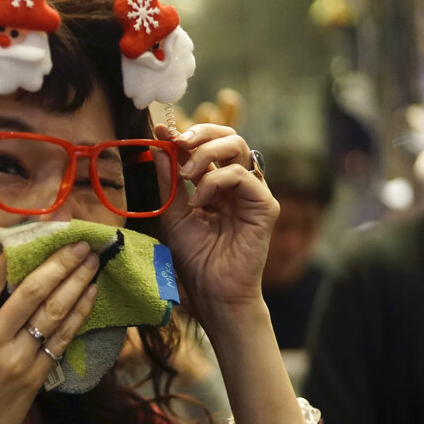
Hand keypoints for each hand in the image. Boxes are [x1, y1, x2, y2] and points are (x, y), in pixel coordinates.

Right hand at [0, 242, 98, 423]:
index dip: (13, 254)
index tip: (33, 236)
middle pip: (31, 291)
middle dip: (59, 263)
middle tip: (79, 243)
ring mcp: (17, 358)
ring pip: (53, 312)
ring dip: (76, 283)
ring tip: (92, 262)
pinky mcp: (36, 376)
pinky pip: (61, 338)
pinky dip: (78, 314)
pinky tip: (90, 295)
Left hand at [154, 123, 277, 310]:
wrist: (212, 291)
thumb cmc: (196, 257)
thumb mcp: (173, 212)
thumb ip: (169, 180)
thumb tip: (158, 144)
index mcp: (218, 183)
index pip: (209, 144)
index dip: (186, 134)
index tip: (160, 131)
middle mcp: (239, 184)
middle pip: (229, 135)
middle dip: (200, 133)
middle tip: (178, 143)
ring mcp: (254, 193)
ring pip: (238, 146)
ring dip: (205, 153)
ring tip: (185, 176)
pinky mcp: (265, 206)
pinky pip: (242, 175)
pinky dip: (215, 181)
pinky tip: (199, 201)